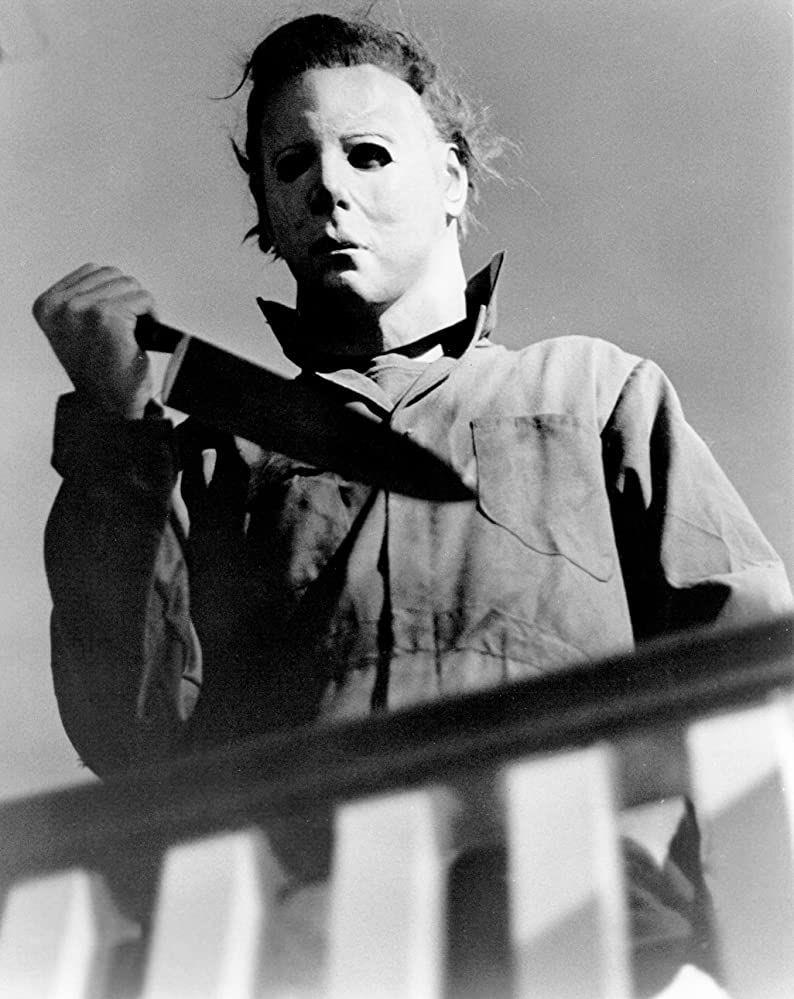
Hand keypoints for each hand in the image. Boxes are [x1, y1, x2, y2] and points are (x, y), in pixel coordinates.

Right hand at [33, 263, 156, 418]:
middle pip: (112, 274)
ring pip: (129, 284)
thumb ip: (83, 299)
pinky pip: (143, 298)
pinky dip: (151, 315)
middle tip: (129, 330)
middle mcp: (60, 305)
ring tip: (134, 334)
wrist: (110, 407)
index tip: (115, 321)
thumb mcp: (76, 330)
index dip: (113, 294)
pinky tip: (143, 335)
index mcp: (47, 305)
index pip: (92, 271)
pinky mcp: (107, 317)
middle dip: (128, 299)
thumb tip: (114, 279)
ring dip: (140, 308)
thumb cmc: (99, 374)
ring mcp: (82, 309)